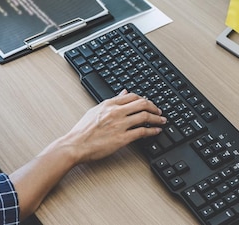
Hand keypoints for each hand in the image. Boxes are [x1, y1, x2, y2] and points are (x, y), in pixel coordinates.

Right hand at [10, 90, 165, 216]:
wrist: (75, 145)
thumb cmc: (82, 130)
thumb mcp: (96, 110)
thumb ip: (111, 101)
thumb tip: (123, 92)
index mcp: (109, 104)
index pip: (132, 96)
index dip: (144, 99)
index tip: (149, 104)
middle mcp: (116, 112)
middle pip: (142, 104)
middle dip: (154, 107)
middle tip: (159, 111)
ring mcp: (120, 125)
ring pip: (145, 117)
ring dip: (157, 118)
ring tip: (162, 121)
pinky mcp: (122, 138)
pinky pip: (142, 132)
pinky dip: (152, 131)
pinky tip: (156, 131)